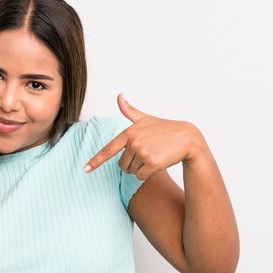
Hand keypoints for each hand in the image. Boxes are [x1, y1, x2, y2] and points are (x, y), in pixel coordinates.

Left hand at [83, 93, 204, 180]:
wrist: (187, 138)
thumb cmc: (165, 129)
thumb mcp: (145, 118)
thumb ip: (129, 110)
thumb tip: (119, 96)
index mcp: (128, 133)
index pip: (108, 149)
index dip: (95, 161)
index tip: (85, 169)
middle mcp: (133, 142)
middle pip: (122, 165)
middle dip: (131, 164)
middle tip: (146, 154)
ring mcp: (142, 153)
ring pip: (132, 171)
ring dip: (140, 168)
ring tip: (153, 156)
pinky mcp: (152, 163)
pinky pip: (140, 176)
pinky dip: (147, 174)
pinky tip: (157, 163)